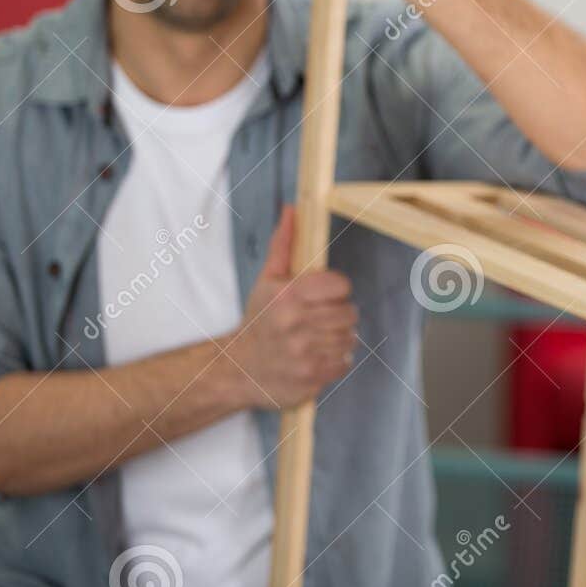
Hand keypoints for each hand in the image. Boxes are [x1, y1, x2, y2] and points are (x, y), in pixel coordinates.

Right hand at [222, 205, 359, 408]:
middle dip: (338, 314)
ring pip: (349, 338)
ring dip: (338, 337)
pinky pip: (344, 362)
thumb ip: (284, 245)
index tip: (325, 295)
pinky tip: (317, 354)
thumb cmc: (257, 321)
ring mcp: (304, 353)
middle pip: (349, 312)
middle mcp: (295, 323)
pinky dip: (335, 359)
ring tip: (318, 336)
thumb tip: (293, 209)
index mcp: (287, 295)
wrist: (236, 369)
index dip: (337, 289)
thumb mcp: (267, 280)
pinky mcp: (310, 377)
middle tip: (320, 318)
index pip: (341, 285)